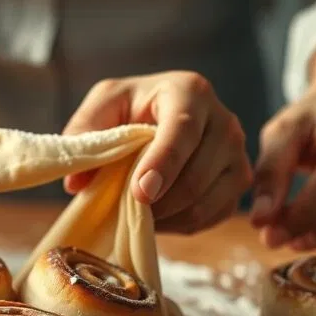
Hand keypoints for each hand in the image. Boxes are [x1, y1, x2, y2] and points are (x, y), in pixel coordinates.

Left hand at [62, 71, 251, 234]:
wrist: (159, 116)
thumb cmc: (129, 109)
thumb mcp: (101, 107)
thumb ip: (83, 136)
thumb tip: (76, 183)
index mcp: (190, 92)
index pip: (182, 131)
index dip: (162, 165)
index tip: (140, 193)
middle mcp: (224, 120)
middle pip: (197, 174)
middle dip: (159, 201)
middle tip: (126, 208)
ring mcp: (238, 153)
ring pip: (207, 200)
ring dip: (168, 216)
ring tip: (139, 212)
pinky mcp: (239, 182)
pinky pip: (213, 215)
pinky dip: (182, 224)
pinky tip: (160, 215)